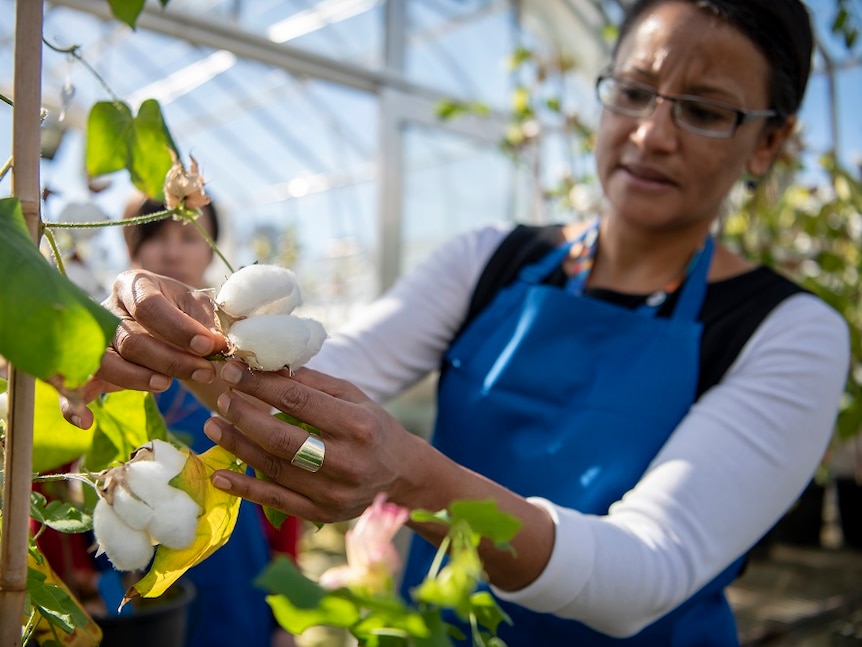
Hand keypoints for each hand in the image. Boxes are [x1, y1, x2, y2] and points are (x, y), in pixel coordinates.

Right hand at [62, 269, 227, 427]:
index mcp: (135, 285)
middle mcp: (107, 309)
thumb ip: (210, 324)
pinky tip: (86, 422)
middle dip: (170, 360)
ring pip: (105, 363)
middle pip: (130, 340)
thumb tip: (219, 345)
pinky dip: (73, 405)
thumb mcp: (203, 308)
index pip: (149, 307)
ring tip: (167, 386)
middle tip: (205, 372)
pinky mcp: (86, 368)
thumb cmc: (190, 313)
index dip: (179, 329)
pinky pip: (73, 387)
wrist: (176, 326)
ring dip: (137, 379)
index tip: (208, 346)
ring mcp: (93, 339)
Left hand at [203, 361, 430, 522]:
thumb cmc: (374, 428)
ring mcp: (334, 492)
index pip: (299, 401)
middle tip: (220, 398)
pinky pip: (276, 501)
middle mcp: (347, 461)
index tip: (232, 371)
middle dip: (244, 415)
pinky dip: (244, 489)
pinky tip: (219, 475)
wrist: (403, 476)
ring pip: (274, 469)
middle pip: (282, 438)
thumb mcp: (354, 397)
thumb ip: (312, 383)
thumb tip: (266, 365)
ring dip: (237, 446)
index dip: (261, 386)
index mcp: (357, 425)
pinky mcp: (322, 514)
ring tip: (212, 425)